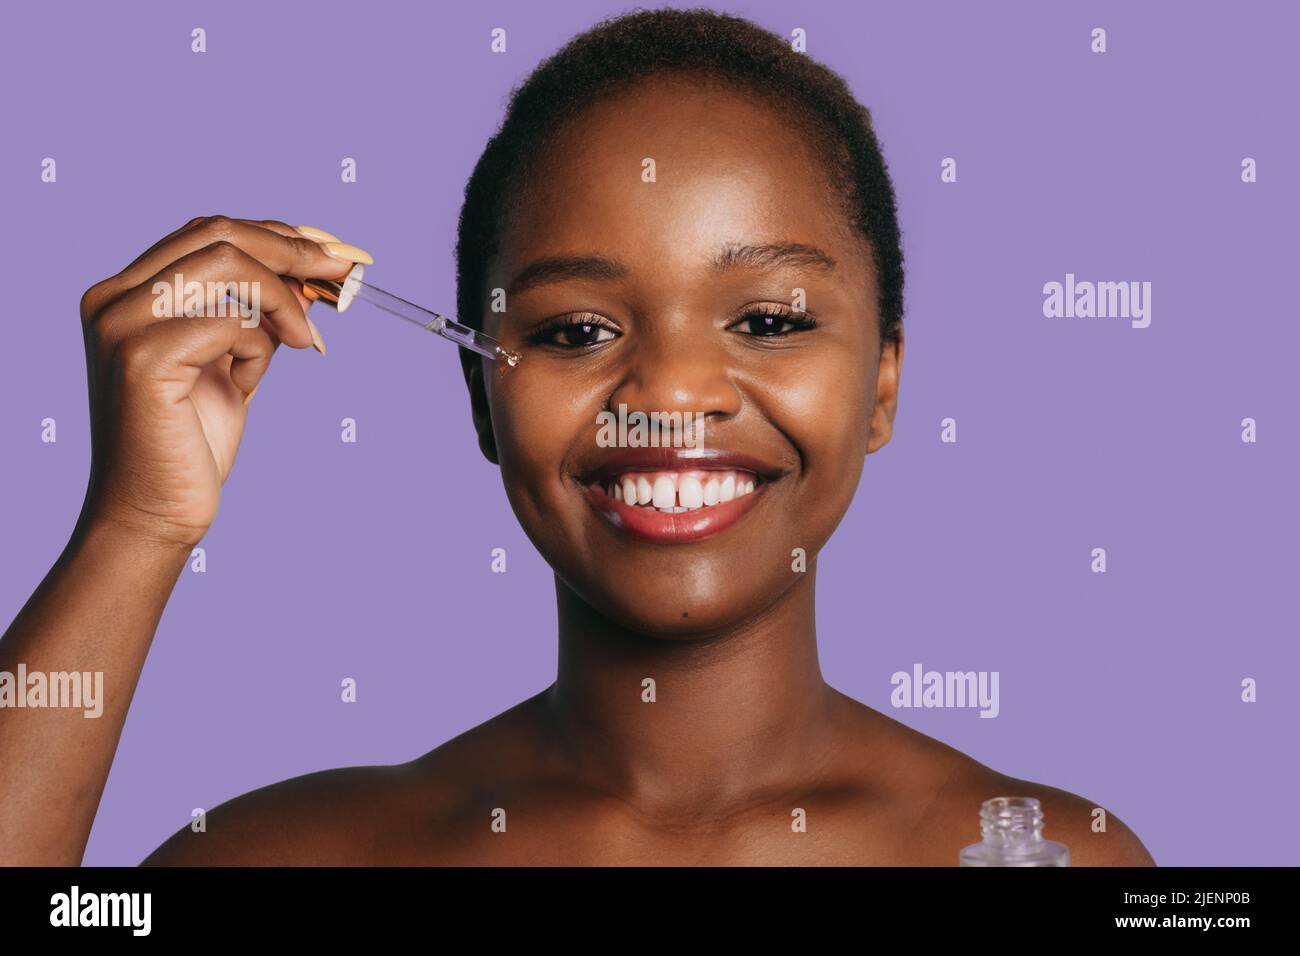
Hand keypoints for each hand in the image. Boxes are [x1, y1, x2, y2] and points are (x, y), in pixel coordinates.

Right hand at [76, 216, 370, 546]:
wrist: (156, 512)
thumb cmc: (194, 441)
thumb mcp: (236, 360)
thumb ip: (260, 313)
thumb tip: (314, 269)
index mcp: (127, 291)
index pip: (208, 231)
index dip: (278, 235)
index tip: (333, 252)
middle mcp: (113, 298)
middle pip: (218, 234)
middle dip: (293, 251)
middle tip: (342, 274)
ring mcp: (121, 324)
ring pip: (227, 265)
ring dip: (283, 299)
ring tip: (305, 342)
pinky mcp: (141, 358)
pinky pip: (229, 323)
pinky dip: (258, 347)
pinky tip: (248, 383)